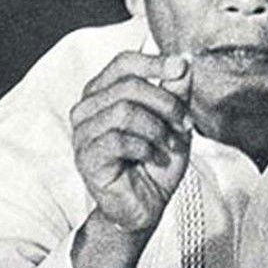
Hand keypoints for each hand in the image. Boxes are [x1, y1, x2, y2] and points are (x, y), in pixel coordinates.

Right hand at [71, 50, 192, 232]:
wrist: (146, 206)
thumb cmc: (155, 163)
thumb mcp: (173, 123)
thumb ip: (176, 92)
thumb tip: (183, 61)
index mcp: (104, 93)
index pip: (124, 63)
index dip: (154, 62)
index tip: (181, 67)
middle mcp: (87, 109)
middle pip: (129, 86)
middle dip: (166, 103)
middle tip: (184, 125)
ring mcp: (83, 134)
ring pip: (124, 111)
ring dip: (157, 128)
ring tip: (169, 145)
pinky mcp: (86, 158)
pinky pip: (118, 140)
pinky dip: (145, 148)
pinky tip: (153, 158)